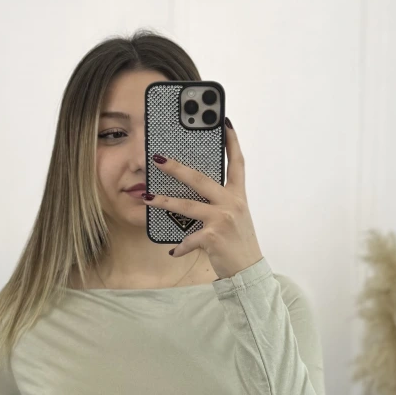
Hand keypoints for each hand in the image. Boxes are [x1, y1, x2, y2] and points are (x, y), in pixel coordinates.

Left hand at [144, 118, 262, 279]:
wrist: (248, 271)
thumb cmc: (238, 242)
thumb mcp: (234, 217)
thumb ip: (218, 202)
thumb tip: (193, 190)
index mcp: (237, 196)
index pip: (237, 163)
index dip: (231, 142)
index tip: (224, 123)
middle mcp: (232, 203)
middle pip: (200, 179)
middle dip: (177, 168)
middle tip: (158, 159)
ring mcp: (222, 219)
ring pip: (187, 205)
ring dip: (164, 202)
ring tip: (148, 198)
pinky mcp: (213, 237)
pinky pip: (189, 239)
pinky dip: (180, 246)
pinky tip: (173, 250)